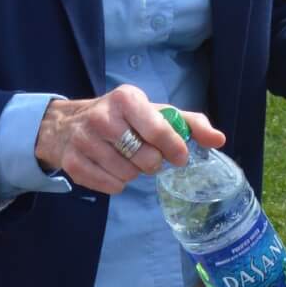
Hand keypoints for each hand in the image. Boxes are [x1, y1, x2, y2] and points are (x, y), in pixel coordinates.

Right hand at [33, 85, 225, 195]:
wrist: (66, 124)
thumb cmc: (121, 117)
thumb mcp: (153, 112)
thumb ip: (189, 123)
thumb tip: (219, 139)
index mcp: (126, 99)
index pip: (158, 130)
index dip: (174, 148)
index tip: (179, 157)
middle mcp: (102, 117)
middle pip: (145, 159)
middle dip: (152, 162)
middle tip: (145, 155)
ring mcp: (84, 141)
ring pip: (128, 175)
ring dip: (134, 173)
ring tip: (126, 159)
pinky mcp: (72, 164)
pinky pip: (111, 187)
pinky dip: (117, 183)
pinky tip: (110, 168)